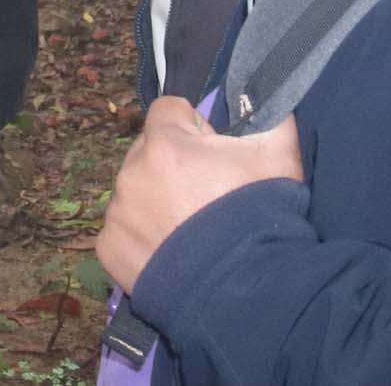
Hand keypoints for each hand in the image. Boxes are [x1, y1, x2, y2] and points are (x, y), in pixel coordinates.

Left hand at [97, 98, 302, 292]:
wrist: (246, 293)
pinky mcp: (109, 247)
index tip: (214, 155)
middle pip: (148, 151)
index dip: (195, 130)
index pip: (169, 110)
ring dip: (156, 201)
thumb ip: (269, 116)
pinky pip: (123, 229)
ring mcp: (117, 211)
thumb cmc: (262, 218)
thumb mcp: (281, 158)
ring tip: (191, 230)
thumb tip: (264, 97)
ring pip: (135, 190)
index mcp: (165, 143)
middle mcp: (131, 171)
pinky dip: (142, 237)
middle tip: (205, 198)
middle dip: (172, 166)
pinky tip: (172, 252)